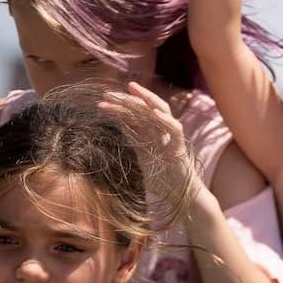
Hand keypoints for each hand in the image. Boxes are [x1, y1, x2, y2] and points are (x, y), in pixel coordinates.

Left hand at [97, 84, 199, 221]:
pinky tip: (153, 112)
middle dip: (127, 99)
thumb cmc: (162, 180)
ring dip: (145, 98)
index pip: (133, 115)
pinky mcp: (180, 146)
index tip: (102, 102)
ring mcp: (171, 136)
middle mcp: (161, 130)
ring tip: (131, 88)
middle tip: (108, 94)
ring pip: (160, 110)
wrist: (181, 195)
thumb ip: (133, 142)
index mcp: (150, 133)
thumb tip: (119, 127)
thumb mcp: (142, 158)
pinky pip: (174, 128)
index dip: (119, 107)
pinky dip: (165, 119)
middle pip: (144, 108)